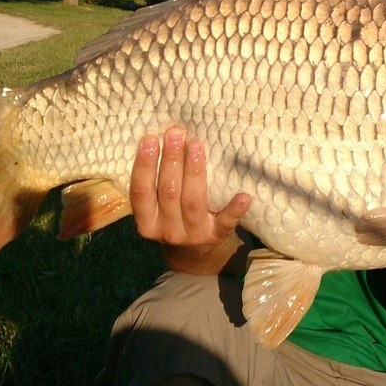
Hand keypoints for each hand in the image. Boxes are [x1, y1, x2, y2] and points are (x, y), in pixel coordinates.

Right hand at [129, 126, 251, 273]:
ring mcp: (193, 235)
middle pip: (168, 193)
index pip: (141, 191)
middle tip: (176, 133)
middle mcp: (167, 230)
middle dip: (172, 160)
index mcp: (147, 221)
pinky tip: (244, 195)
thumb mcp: (158, 205)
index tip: (149, 138)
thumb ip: (158, 180)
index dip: (145, 165)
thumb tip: (165, 134)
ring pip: (193, 202)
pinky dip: (235, 209)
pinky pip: (226, 223)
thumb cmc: (174, 214)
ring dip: (195, 172)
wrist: (195, 253)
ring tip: (197, 145)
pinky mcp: (217, 236)